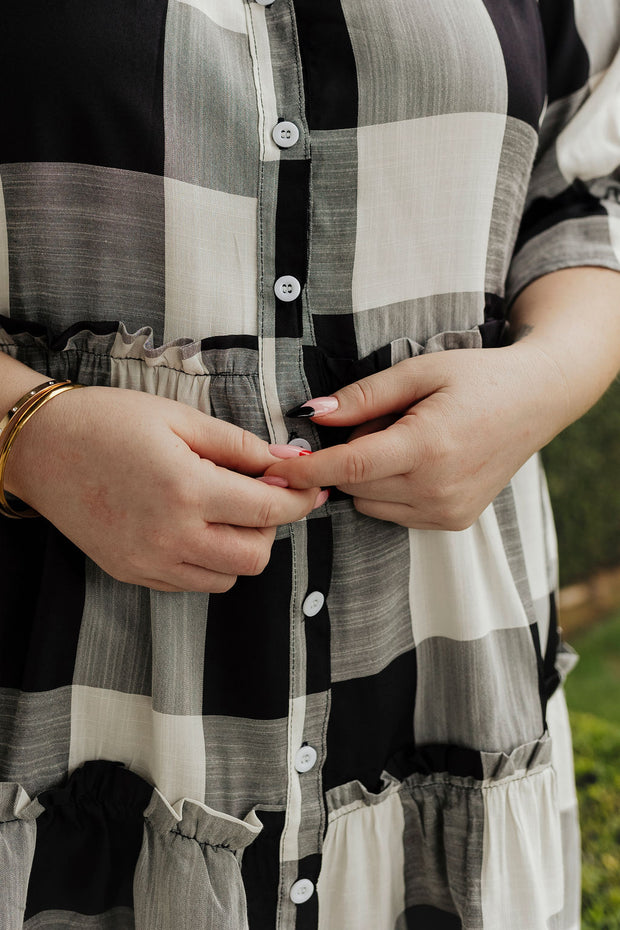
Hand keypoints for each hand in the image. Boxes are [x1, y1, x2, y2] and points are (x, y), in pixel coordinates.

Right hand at [6, 386, 319, 590]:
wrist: (41, 448)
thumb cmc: (107, 422)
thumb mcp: (178, 418)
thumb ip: (239, 444)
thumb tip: (288, 460)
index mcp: (188, 489)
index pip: (269, 510)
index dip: (300, 500)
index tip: (311, 488)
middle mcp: (172, 536)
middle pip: (256, 555)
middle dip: (271, 526)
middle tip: (260, 495)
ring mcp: (151, 562)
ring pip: (228, 577)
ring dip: (241, 547)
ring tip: (225, 511)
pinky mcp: (134, 573)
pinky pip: (192, 584)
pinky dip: (209, 561)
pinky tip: (196, 527)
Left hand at [265, 344, 568, 529]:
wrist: (537, 400)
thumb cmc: (477, 377)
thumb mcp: (419, 371)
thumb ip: (363, 396)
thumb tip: (311, 415)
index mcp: (428, 446)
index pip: (349, 466)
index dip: (306, 467)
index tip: (274, 467)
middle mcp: (438, 488)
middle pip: (354, 485)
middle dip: (348, 456)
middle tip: (382, 421)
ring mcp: (448, 511)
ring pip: (370, 503)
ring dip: (369, 475)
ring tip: (405, 439)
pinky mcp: (454, 521)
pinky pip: (394, 512)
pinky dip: (390, 489)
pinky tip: (419, 460)